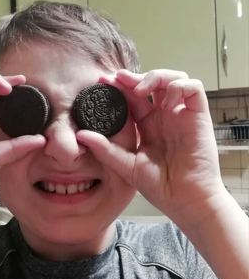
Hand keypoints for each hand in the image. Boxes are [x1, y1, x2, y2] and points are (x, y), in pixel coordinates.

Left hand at [77, 69, 224, 223]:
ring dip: (156, 77)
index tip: (103, 81)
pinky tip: (166, 101)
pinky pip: (193, 88)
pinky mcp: (199, 115)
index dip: (119, 87)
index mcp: (146, 124)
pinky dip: (179, 86)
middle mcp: (163, 115)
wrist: (186, 201)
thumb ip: (105, 149)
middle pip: (151, 83)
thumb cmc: (159, 185)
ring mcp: (181, 113)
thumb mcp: (126, 165)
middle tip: (118, 78)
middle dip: (134, 77)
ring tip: (141, 90)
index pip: (132, 97)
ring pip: (173, 78)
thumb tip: (80, 135)